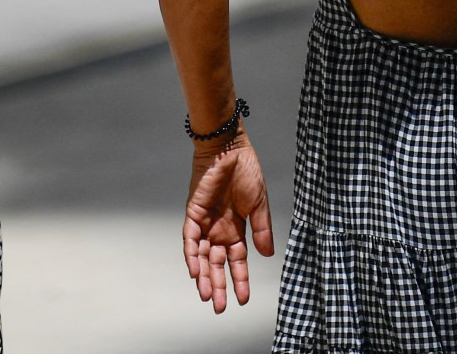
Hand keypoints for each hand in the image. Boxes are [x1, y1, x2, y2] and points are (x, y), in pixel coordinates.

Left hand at [182, 137, 273, 312]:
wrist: (230, 148)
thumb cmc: (246, 172)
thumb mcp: (258, 204)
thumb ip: (261, 230)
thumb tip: (266, 256)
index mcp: (236, 230)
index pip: (237, 261)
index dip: (240, 280)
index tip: (244, 300)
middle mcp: (219, 230)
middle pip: (217, 264)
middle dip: (219, 286)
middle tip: (219, 308)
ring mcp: (205, 222)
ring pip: (203, 256)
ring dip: (204, 276)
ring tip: (207, 296)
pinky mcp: (193, 212)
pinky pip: (190, 238)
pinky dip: (192, 254)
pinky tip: (195, 271)